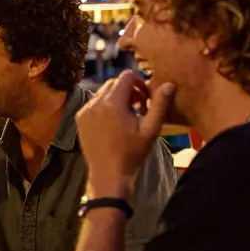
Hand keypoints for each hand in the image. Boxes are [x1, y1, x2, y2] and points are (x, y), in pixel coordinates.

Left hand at [75, 71, 174, 197]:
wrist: (109, 174)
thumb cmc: (132, 152)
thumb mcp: (151, 129)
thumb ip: (159, 104)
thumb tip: (169, 84)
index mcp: (113, 103)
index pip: (126, 76)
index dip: (139, 83)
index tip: (145, 98)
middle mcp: (95, 103)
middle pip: (113, 83)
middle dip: (128, 90)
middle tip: (138, 108)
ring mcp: (85, 111)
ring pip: (102, 93)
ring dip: (116, 98)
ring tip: (126, 116)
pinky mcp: (80, 119)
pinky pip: (93, 104)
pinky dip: (104, 107)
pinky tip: (113, 123)